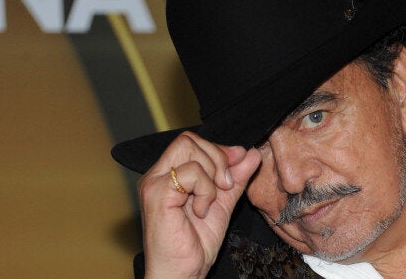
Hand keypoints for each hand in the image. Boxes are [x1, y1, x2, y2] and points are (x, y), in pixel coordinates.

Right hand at [138, 131, 261, 277]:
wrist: (184, 273)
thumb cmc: (195, 244)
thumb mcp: (222, 203)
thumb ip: (234, 178)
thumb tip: (251, 153)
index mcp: (168, 174)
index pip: (191, 141)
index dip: (218, 150)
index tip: (237, 164)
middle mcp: (157, 175)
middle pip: (188, 139)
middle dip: (217, 158)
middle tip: (225, 186)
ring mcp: (154, 183)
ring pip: (190, 150)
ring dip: (211, 175)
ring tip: (210, 202)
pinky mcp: (157, 194)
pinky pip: (191, 172)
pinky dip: (205, 190)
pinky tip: (201, 211)